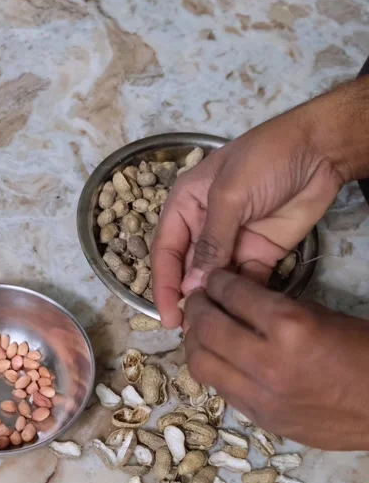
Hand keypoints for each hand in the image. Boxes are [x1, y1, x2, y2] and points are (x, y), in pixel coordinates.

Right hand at [152, 104, 344, 328]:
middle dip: (187, 299)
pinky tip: (239, 316)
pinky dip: (241, 298)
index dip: (163, 284)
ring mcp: (232, 242)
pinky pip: (245, 281)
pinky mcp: (260, 253)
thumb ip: (211, 242)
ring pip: (215, 280)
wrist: (318, 152)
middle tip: (189, 330)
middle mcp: (204, 227)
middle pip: (188, 270)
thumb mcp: (229, 196)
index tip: (166, 315)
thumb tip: (192, 286)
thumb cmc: (264, 160)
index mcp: (185, 206)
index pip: (165, 251)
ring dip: (213, 303)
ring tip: (212, 330)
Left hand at [184, 270, 368, 449]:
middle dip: (197, 308)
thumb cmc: (364, 354)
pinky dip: (214, 369)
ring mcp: (261, 396)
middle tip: (197, 299)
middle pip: (208, 330)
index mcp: (291, 327)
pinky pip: (221, 389)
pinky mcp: (261, 420)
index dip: (218, 282)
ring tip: (200, 330)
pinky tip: (220, 359)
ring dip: (195, 343)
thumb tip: (239, 298)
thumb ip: (278, 307)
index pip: (234, 296)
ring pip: (202, 365)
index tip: (213, 277)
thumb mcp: (323, 316)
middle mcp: (268, 362)